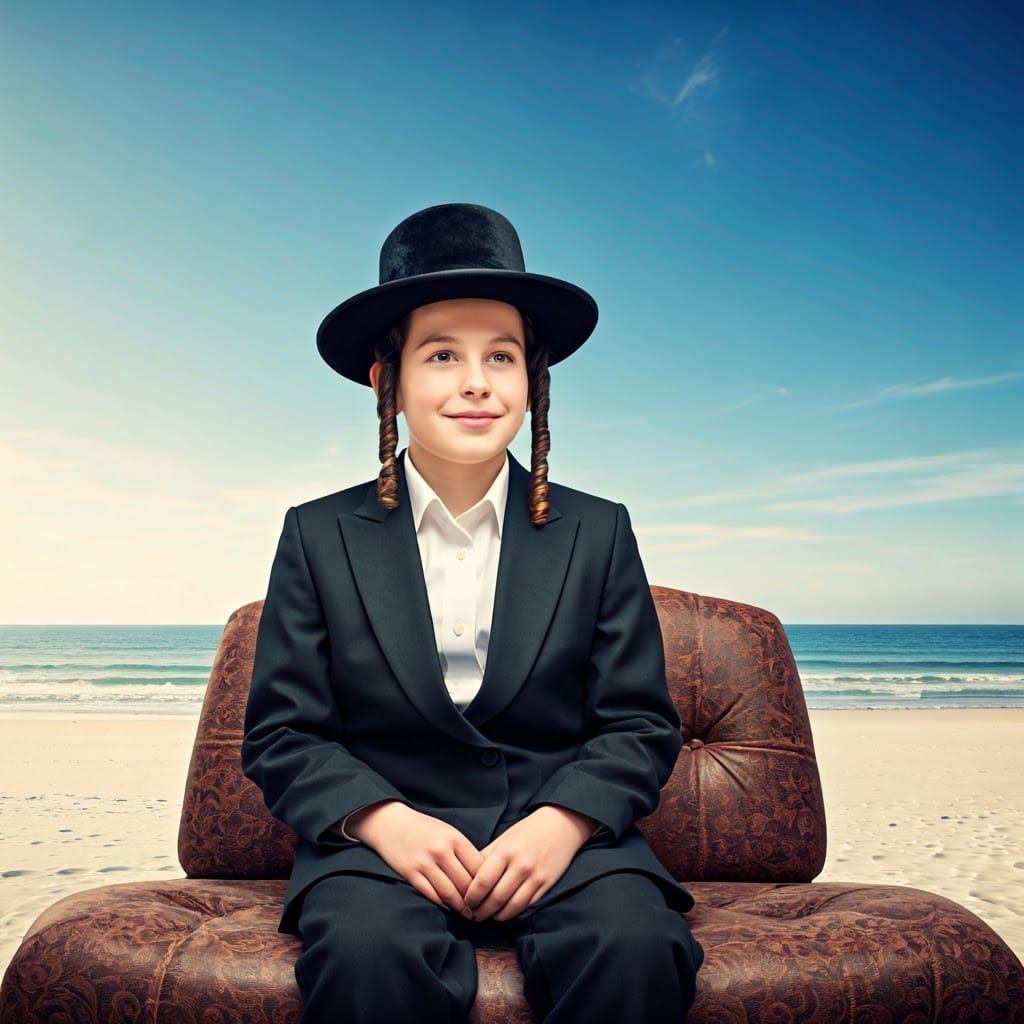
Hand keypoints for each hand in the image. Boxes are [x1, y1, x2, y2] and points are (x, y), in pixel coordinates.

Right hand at [347, 800, 483, 917]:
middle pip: (466, 883)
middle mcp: (441, 850)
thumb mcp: (448, 832)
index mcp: (454, 838)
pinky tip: (449, 908)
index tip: (491, 893)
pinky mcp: (411, 873)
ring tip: (468, 914)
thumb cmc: (424, 828)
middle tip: (483, 910)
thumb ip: (463, 851)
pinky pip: (432, 895)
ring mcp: (425, 863)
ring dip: (461, 907)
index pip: (479, 867)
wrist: (391, 823)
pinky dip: (443, 904)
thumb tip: (482, 875)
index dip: (487, 883)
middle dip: (476, 900)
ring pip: (450, 893)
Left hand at [464, 805, 594, 922]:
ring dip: (496, 916)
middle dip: (480, 911)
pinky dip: (512, 912)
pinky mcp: (546, 885)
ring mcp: (535, 877)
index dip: (471, 897)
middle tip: (472, 915)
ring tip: (487, 916)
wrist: (561, 825)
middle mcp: (521, 866)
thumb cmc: (527, 831)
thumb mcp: (503, 839)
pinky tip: (504, 912)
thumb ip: (485, 857)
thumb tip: (466, 878)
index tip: (465, 902)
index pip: (482, 882)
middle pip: (495, 899)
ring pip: (511, 907)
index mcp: (506, 852)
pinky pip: (526, 906)